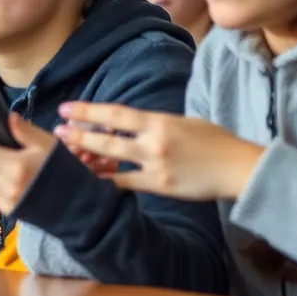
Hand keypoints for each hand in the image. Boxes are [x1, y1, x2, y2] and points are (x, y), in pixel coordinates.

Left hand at [54, 102, 263, 199]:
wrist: (240, 168)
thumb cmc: (215, 141)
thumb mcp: (184, 121)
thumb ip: (154, 122)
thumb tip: (127, 122)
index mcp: (159, 121)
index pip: (115, 113)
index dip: (86, 110)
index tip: (65, 109)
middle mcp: (153, 142)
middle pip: (106, 137)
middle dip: (77, 134)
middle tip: (56, 132)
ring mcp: (155, 166)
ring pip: (110, 162)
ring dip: (86, 158)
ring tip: (67, 155)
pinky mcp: (159, 186)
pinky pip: (124, 185)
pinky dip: (105, 182)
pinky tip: (89, 179)